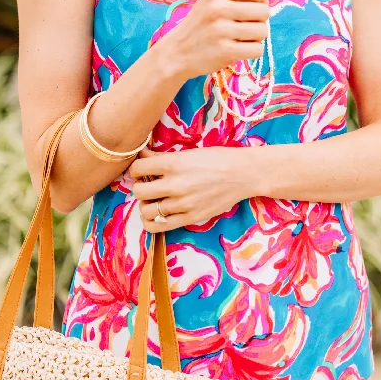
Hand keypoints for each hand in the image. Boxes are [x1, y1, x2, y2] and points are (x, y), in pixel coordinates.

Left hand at [129, 145, 253, 231]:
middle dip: (140, 187)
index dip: (137, 169)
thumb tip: (141, 155)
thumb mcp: (189, 152)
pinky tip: (155, 215)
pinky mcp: (190, 218)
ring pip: (146, 210)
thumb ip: (161, 157)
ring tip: (153, 200)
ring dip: (145, 205)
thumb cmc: (217, 158)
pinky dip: (151, 221)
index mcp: (173, 163)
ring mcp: (182, 204)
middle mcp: (175, 185)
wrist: (243, 174)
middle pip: (139, 191)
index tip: (142, 170)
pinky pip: (159, 226)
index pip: (138, 169)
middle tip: (148, 185)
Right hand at [166, 0, 276, 80]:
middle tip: (241, 26)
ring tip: (238, 38)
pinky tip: (238, 49)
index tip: (244, 10)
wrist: (177, 51)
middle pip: (265, 12)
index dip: (259, 3)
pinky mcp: (225, 51)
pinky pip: (258, 50)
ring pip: (263, 31)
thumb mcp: (219, 0)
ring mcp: (221, 30)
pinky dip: (252, 52)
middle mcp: (219, 7)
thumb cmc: (202, 23)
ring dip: (255, 38)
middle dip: (258, 21)